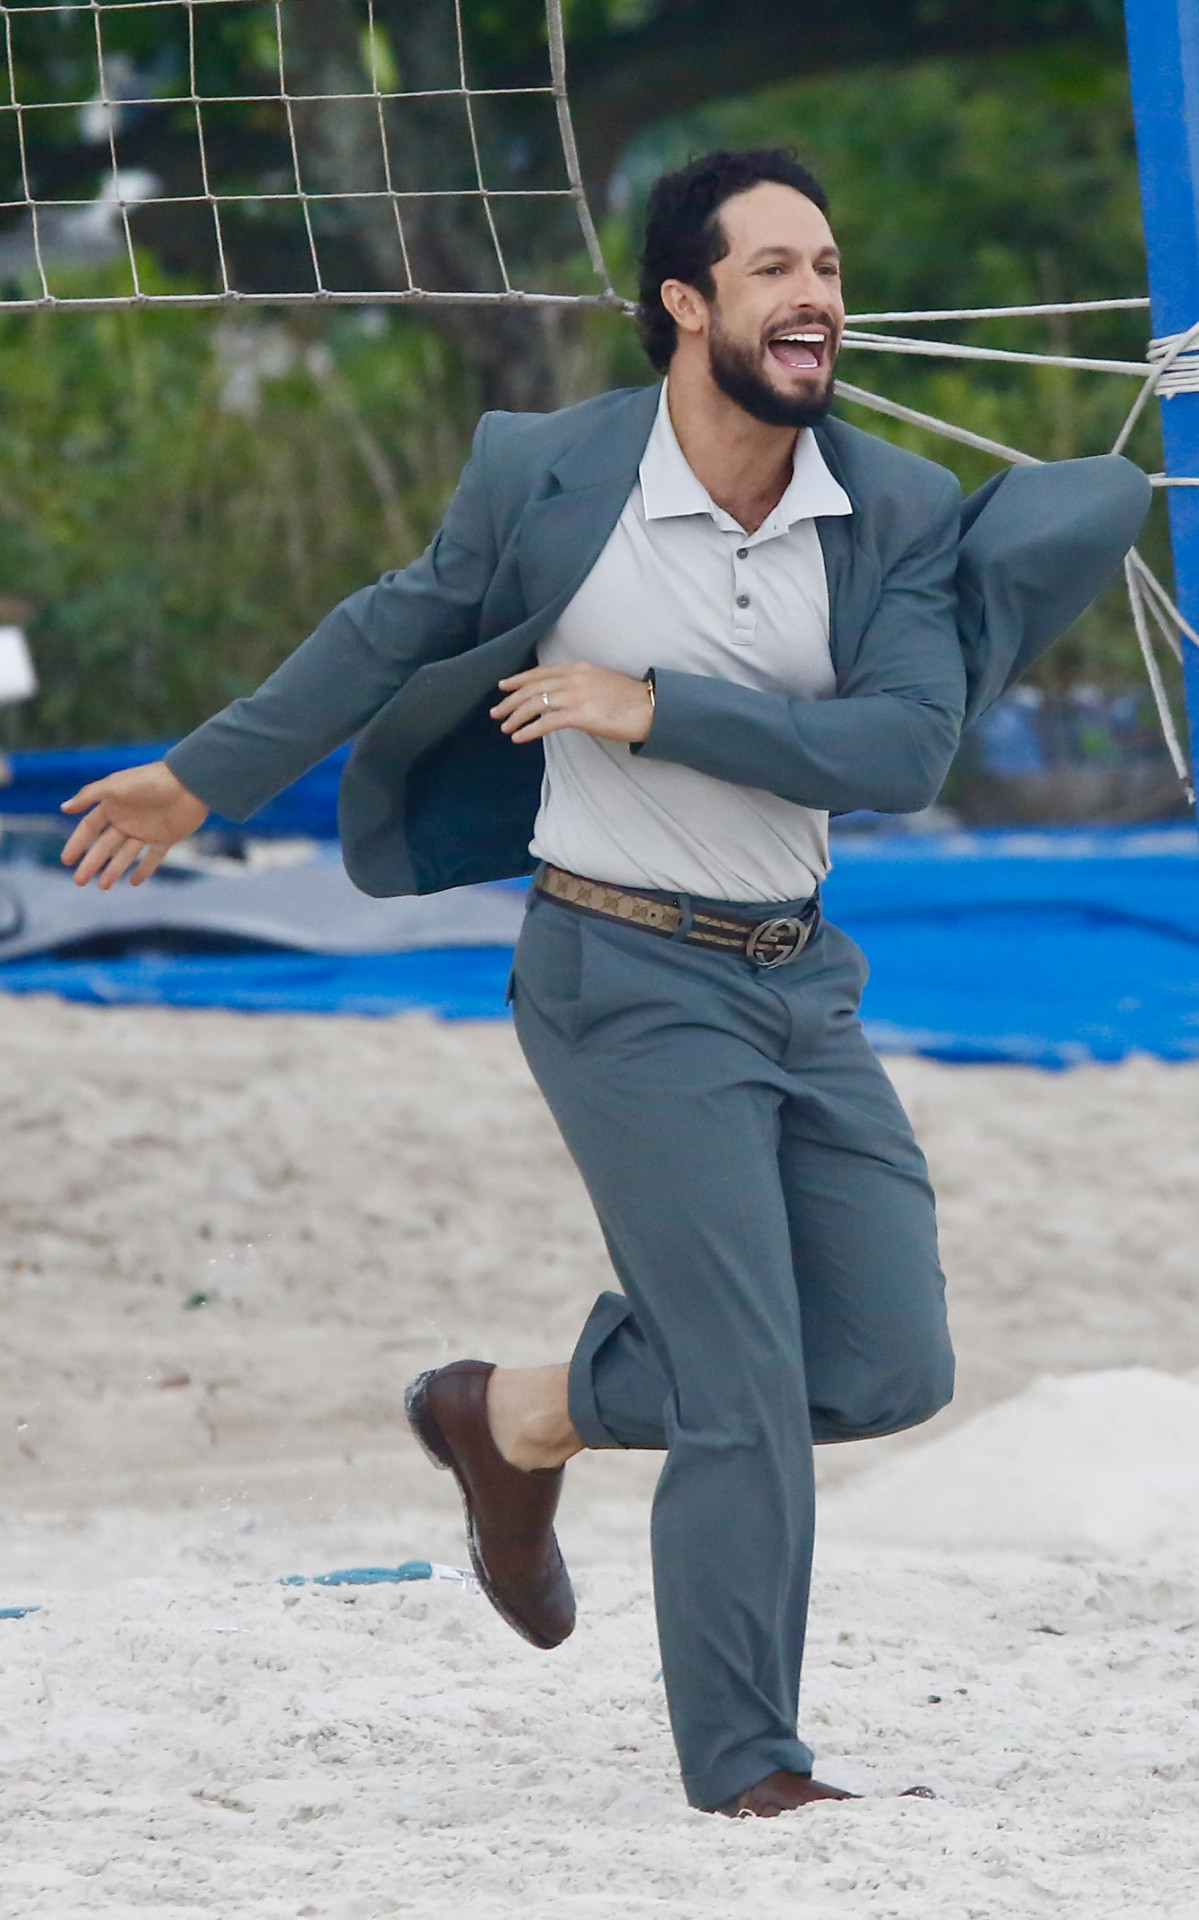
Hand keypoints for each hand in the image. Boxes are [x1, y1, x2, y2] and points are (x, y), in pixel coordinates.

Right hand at [60, 760, 208, 887]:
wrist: (189, 782)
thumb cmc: (149, 781)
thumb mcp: (115, 785)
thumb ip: (89, 795)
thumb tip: (63, 807)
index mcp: (113, 805)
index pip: (89, 828)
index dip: (77, 843)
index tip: (66, 860)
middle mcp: (128, 819)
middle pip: (104, 845)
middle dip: (91, 863)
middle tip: (79, 881)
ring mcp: (147, 829)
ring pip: (126, 854)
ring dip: (114, 870)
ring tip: (103, 886)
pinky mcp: (167, 837)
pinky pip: (153, 856)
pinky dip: (144, 869)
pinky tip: (134, 882)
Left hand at [491, 663, 653, 745]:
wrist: (651, 708)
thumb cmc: (629, 701)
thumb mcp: (600, 683)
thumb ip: (580, 686)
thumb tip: (563, 699)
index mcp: (578, 668)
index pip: (540, 672)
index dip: (519, 680)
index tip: (503, 686)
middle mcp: (574, 678)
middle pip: (532, 687)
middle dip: (510, 700)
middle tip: (495, 712)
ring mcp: (576, 695)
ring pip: (534, 703)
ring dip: (515, 716)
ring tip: (504, 727)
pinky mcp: (580, 714)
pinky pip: (546, 722)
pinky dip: (529, 730)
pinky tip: (518, 737)